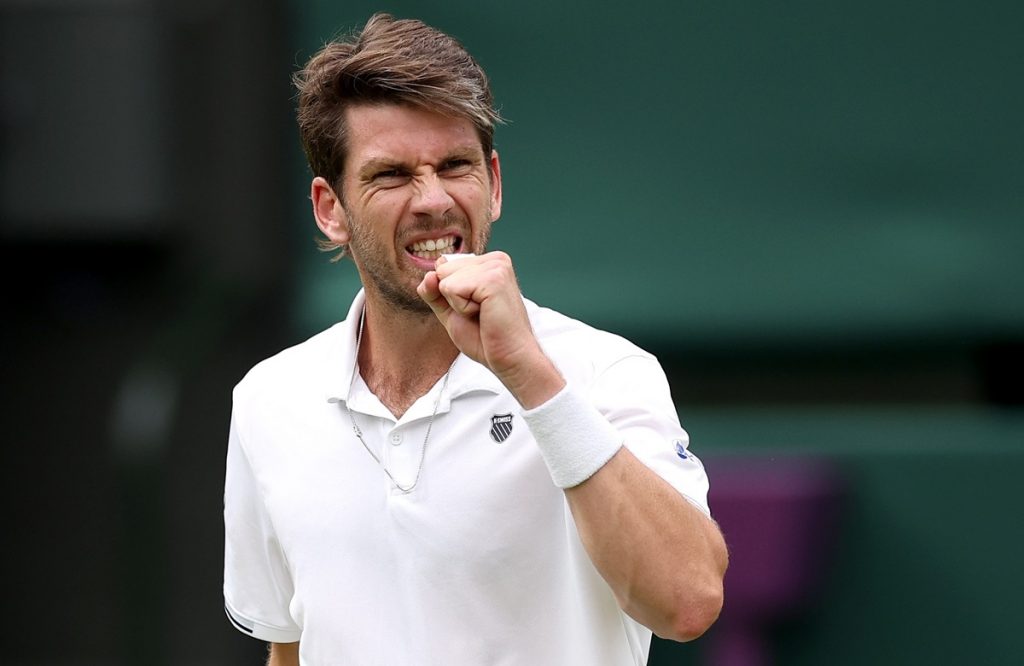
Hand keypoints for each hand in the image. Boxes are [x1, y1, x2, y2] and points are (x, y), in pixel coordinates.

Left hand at [417, 251, 563, 406]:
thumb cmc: (486, 338)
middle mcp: (494, 260)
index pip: (443, 267)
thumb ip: (435, 292)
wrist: (509, 358)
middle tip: (480, 314)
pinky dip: (461, 308)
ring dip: (457, 305)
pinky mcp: (493, 278)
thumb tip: (428, 275)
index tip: (476, 309)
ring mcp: (496, 267)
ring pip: (444, 278)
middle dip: (452, 298)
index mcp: (488, 264)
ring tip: (483, 314)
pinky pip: (451, 288)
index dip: (450, 295)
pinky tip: (484, 314)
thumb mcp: (451, 311)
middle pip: (442, 270)